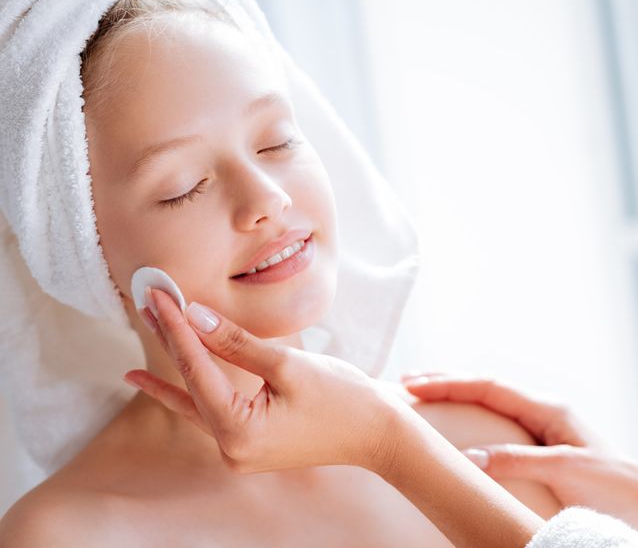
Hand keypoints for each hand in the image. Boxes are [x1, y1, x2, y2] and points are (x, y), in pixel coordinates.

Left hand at [129, 291, 544, 547]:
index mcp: (239, 432)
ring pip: (198, 400)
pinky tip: (163, 384)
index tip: (160, 298)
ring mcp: (239, 450)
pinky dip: (194, 390)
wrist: (378, 433)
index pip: (197, 371)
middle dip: (172, 344)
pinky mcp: (250, 442)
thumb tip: (196, 317)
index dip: (177, 330)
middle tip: (147, 305)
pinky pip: (212, 412)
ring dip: (178, 366)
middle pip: (192, 385)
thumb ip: (237, 344)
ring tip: (146, 340)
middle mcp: (231, 449)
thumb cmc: (343, 399)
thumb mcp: (289, 365)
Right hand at [403, 373, 637, 543]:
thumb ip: (518, 462)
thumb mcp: (567, 471)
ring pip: (491, 405)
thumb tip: (470, 458)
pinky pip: (499, 426)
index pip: (488, 387)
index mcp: (549, 409)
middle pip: (486, 389)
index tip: (413, 384)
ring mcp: (546, 429)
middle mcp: (545, 412)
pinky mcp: (547, 448)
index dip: (448, 384)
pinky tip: (460, 433)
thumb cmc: (618, 488)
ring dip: (457, 399)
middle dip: (446, 383)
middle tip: (406, 383)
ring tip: (423, 400)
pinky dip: (472, 421)